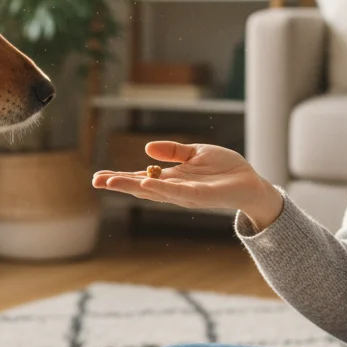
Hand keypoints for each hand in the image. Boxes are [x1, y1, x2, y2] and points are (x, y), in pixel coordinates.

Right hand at [92, 141, 283, 228]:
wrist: (250, 182)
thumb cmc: (225, 168)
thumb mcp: (195, 153)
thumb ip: (173, 152)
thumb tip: (147, 149)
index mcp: (172, 178)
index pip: (141, 178)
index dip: (121, 177)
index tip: (99, 176)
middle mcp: (174, 189)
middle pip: (141, 187)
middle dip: (119, 184)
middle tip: (95, 181)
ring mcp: (184, 194)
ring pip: (153, 191)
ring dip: (132, 186)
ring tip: (111, 181)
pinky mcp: (197, 196)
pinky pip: (175, 192)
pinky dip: (159, 188)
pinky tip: (144, 182)